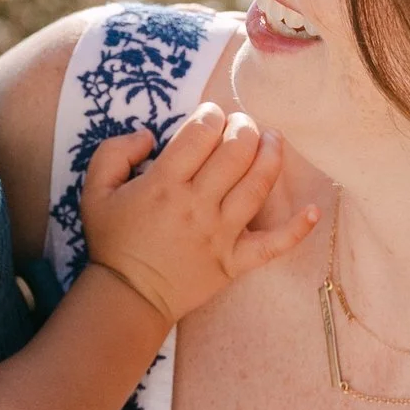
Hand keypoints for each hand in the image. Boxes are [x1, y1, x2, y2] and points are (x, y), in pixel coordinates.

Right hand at [78, 107, 318, 327]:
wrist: (128, 295)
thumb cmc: (114, 240)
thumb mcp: (95, 189)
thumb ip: (114, 151)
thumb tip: (148, 135)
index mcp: (163, 184)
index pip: (200, 133)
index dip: (211, 114)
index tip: (210, 114)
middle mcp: (197, 205)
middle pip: (235, 152)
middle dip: (244, 127)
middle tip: (242, 124)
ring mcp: (220, 234)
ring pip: (258, 186)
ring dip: (271, 155)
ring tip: (273, 140)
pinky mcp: (235, 261)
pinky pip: (274, 245)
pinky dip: (297, 229)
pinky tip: (313, 210)